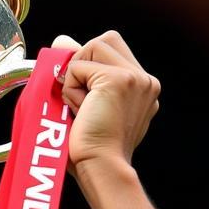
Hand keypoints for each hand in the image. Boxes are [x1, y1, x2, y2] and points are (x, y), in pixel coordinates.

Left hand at [52, 31, 159, 182]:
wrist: (100, 169)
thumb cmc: (90, 150)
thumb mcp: (86, 104)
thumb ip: (80, 71)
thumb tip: (62, 40)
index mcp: (143, 88)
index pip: (110, 51)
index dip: (88, 67)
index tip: (86, 101)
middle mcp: (145, 81)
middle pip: (104, 40)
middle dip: (83, 65)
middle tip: (82, 101)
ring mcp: (136, 78)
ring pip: (91, 47)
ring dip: (76, 77)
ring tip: (83, 108)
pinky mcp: (118, 79)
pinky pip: (77, 66)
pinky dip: (70, 88)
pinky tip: (81, 111)